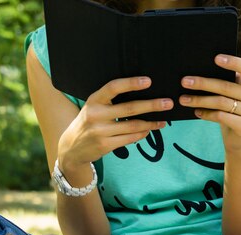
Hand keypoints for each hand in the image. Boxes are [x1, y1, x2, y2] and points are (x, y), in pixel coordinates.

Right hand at [58, 76, 172, 172]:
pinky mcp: (105, 145)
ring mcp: (100, 131)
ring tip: (163, 120)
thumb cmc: (89, 122)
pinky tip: (149, 130)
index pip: (113, 87)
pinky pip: (130, 138)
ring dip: (151, 123)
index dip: (131, 83)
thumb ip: (110, 101)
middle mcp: (96, 114)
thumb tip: (140, 94)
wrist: (72, 147)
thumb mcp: (93, 107)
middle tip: (168, 103)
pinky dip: (142, 134)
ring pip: (133, 125)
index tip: (148, 81)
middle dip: (152, 105)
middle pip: (130, 108)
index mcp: (94, 100)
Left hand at [179, 54, 240, 151]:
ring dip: (199, 100)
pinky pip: (221, 117)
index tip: (216, 58)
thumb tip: (197, 73)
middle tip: (185, 82)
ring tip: (183, 99)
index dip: (234, 62)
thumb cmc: (230, 113)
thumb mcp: (230, 97)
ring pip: (221, 102)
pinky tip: (196, 112)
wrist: (239, 140)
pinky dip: (206, 114)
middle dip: (203, 83)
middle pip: (226, 86)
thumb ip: (224, 85)